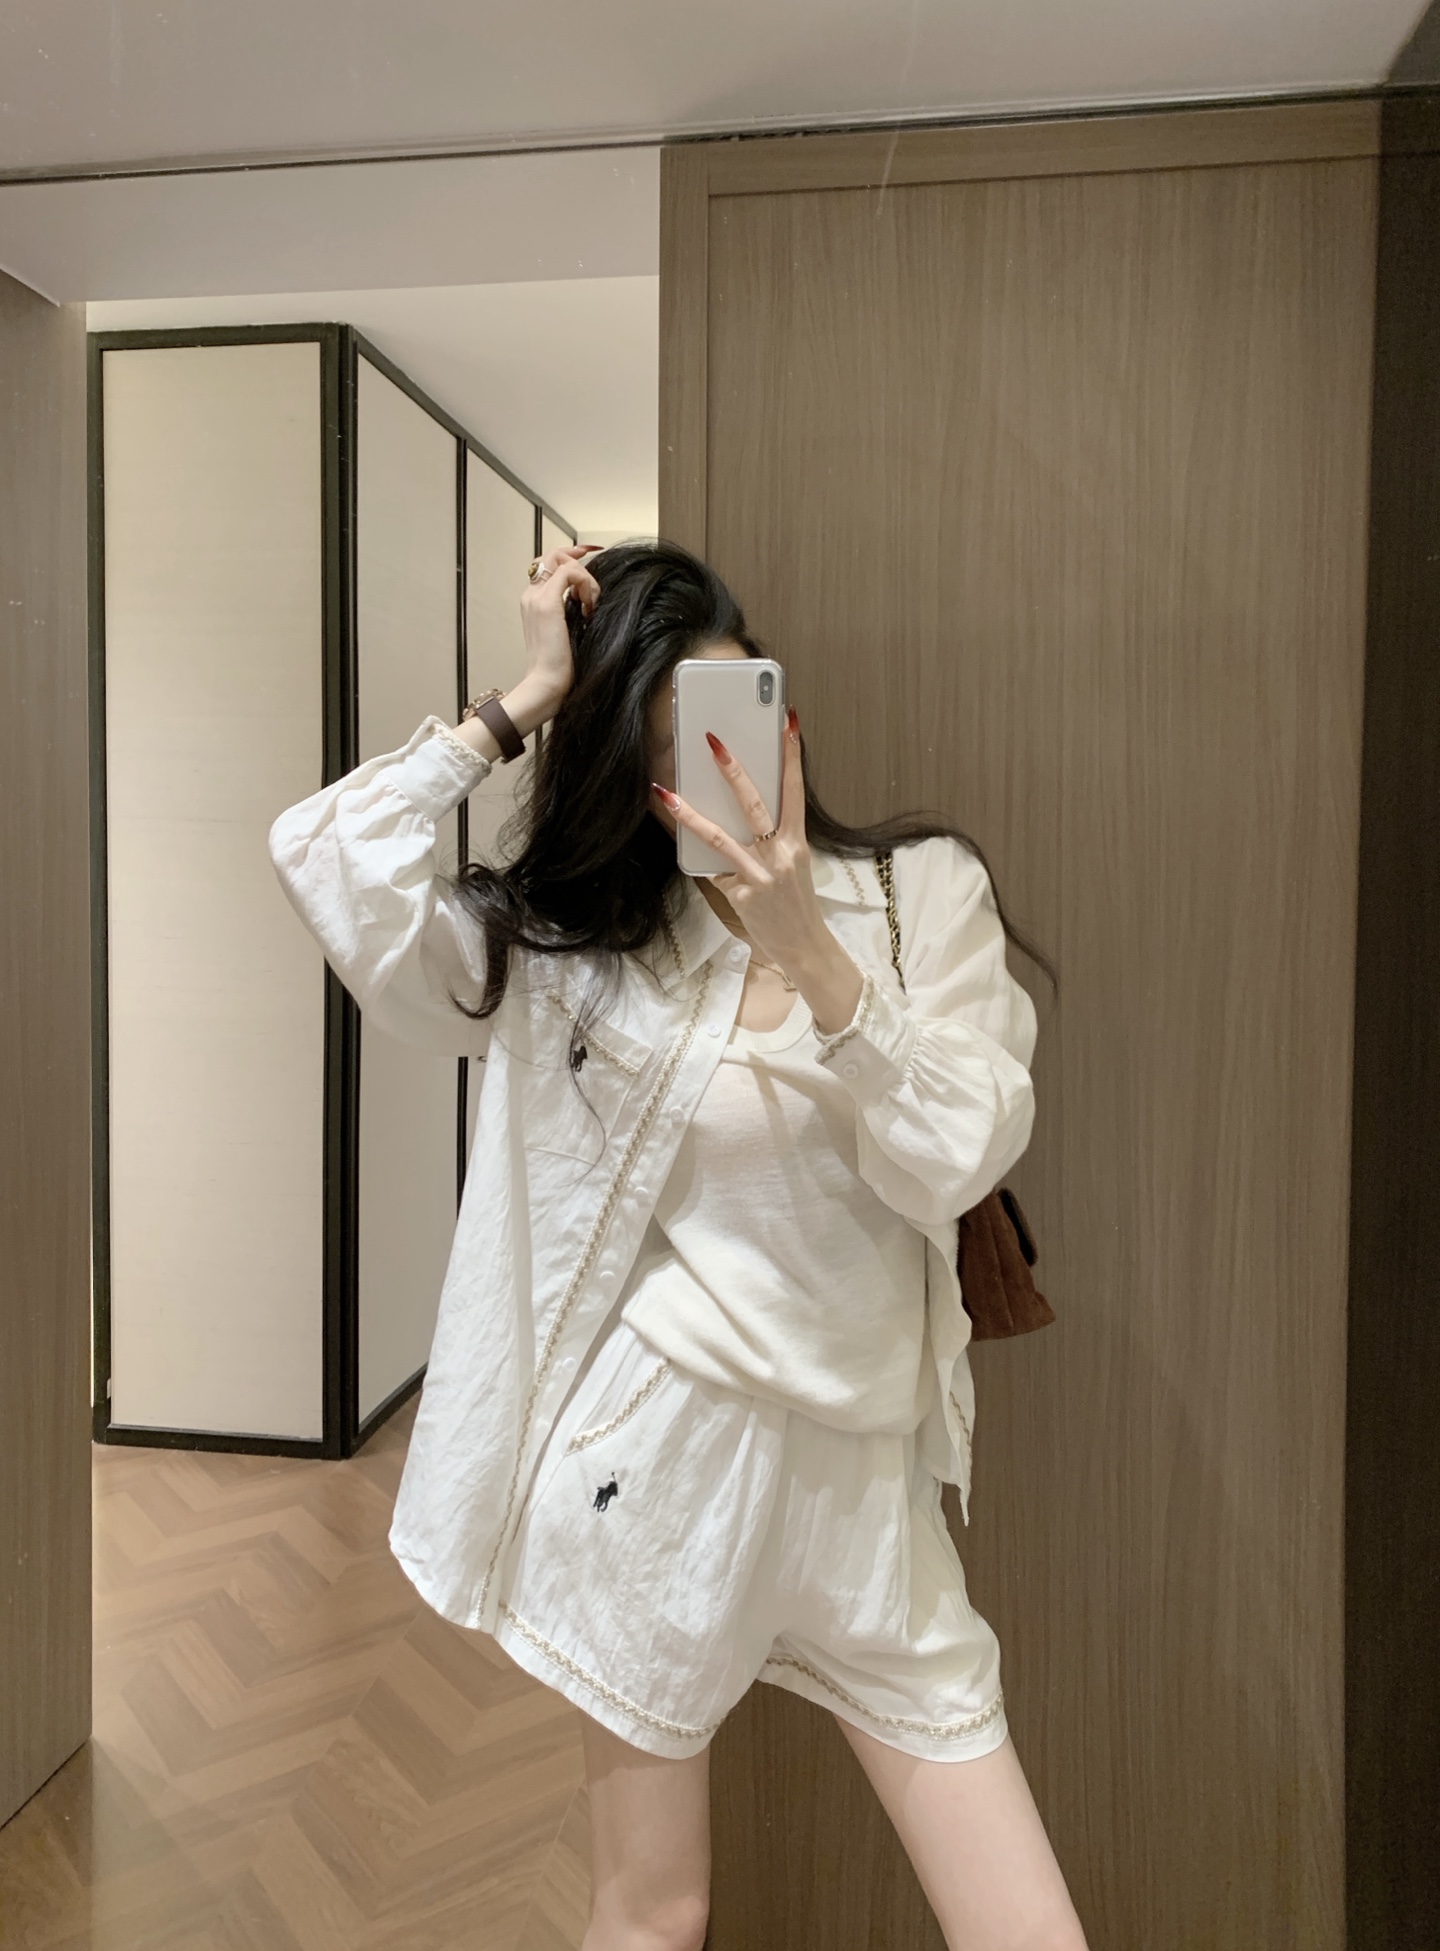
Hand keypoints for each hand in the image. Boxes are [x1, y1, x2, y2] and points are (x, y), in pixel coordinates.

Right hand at [519, 544, 601, 711]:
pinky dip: (585, 584)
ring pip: (562, 562)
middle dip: (578, 560)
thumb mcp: (565, 632)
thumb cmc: (558, 666)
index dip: (570, 560)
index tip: (589, 565)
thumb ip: (570, 612)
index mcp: (532, 602)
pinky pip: (570, 574)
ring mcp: (536, 598)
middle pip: (552, 556)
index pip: (548, 566)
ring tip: (590, 604)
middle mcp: (530, 595)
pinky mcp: (547, 604)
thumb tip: (587, 602)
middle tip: (593, 583)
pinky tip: (588, 607)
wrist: (546, 683)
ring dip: (585, 577)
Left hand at [651, 706, 865, 1034]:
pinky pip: (712, 869)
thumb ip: (769, 842)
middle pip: (754, 804)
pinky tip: (679, 839)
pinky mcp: (743, 893)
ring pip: (720, 836)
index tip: (788, 722)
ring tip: (667, 792)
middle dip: (733, 770)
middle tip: (714, 742)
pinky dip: (697, 856)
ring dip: (690, 812)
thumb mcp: (792, 867)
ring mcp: (761, 874)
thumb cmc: (795, 905)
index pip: (795, 790)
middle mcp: (782, 853)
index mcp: (797, 841)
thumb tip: (734, 816)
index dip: (792, 755)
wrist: (804, 947)